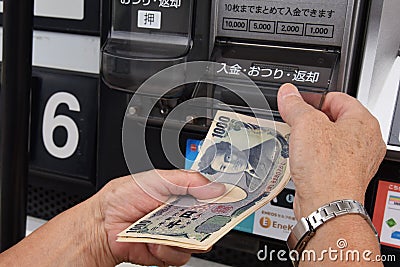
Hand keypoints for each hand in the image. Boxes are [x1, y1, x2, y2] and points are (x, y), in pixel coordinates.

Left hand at [91, 169, 224, 265]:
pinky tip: (155, 241)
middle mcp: (181, 215)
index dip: (222, 200)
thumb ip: (189, 180)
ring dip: (182, 238)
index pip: (210, 197)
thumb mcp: (158, 178)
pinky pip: (180, 256)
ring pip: (197, 242)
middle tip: (202, 219)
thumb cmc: (123, 197)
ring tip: (165, 230)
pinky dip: (168, 250)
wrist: (102, 224)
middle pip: (209, 221)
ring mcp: (174, 235)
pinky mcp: (166, 252)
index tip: (232, 201)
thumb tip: (216, 186)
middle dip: (208, 223)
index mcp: (182, 194)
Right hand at [277, 83, 385, 218]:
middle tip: (296, 123)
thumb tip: (288, 93)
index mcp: (364, 122)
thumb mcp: (305, 125)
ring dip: (312, 139)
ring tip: (299, 143)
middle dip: (312, 120)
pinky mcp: (345, 175)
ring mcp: (357, 161)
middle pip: (334, 119)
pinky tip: (304, 160)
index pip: (337, 97)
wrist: (326, 206)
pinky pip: (328, 158)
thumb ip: (295, 105)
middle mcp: (366, 141)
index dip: (314, 97)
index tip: (298, 102)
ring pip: (330, 139)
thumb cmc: (327, 170)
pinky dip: (315, 156)